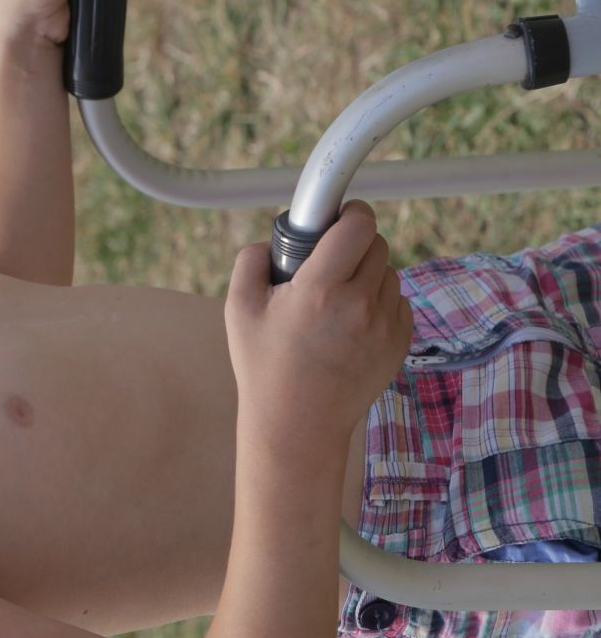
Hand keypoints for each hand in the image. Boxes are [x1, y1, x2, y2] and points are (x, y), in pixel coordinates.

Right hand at [224, 201, 412, 447]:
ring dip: (366, 276)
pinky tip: (350, 325)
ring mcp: (385, 325)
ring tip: (336, 303)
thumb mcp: (238, 310)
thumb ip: (251, 262)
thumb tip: (272, 240)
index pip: (358, 225)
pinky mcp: (399, 342)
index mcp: (320, 289)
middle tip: (327, 267)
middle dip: (353, 246)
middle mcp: (359, 303)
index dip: (349, 214)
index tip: (338, 219)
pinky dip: (377, 304)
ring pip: (388, 273)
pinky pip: (397, 303)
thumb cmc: (264, 367)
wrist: (297, 423)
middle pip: (376, 245)